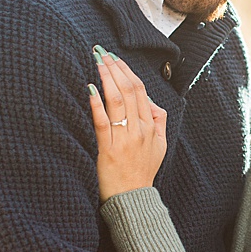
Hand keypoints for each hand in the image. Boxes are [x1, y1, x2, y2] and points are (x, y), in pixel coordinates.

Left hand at [88, 47, 167, 199]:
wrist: (133, 199)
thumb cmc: (142, 171)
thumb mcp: (160, 145)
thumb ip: (158, 120)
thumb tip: (150, 100)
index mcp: (150, 126)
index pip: (139, 90)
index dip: (126, 70)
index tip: (114, 57)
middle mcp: (139, 130)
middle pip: (129, 91)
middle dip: (114, 68)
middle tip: (101, 52)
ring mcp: (124, 139)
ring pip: (117, 102)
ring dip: (106, 78)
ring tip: (96, 62)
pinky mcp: (108, 150)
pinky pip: (103, 123)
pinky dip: (97, 104)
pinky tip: (90, 89)